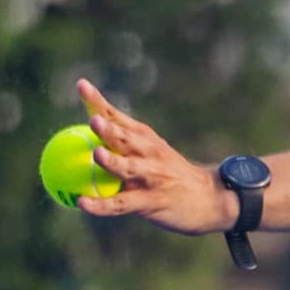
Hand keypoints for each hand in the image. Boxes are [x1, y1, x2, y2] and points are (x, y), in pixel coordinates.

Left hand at [75, 78, 233, 235]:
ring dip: (113, 162)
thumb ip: (124, 142)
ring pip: (127, 168)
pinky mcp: (150, 201)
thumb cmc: (170, 172)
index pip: (117, 116)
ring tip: (98, 154)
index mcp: (145, 138)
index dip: (98, 101)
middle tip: (94, 119)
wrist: (208, 198)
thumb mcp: (153, 151)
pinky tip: (82, 203)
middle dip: (110, 128)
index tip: (81, 85)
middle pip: (125, 138)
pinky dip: (101, 205)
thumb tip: (87, 128)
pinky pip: (121, 204)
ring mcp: (151, 177)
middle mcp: (149, 153)